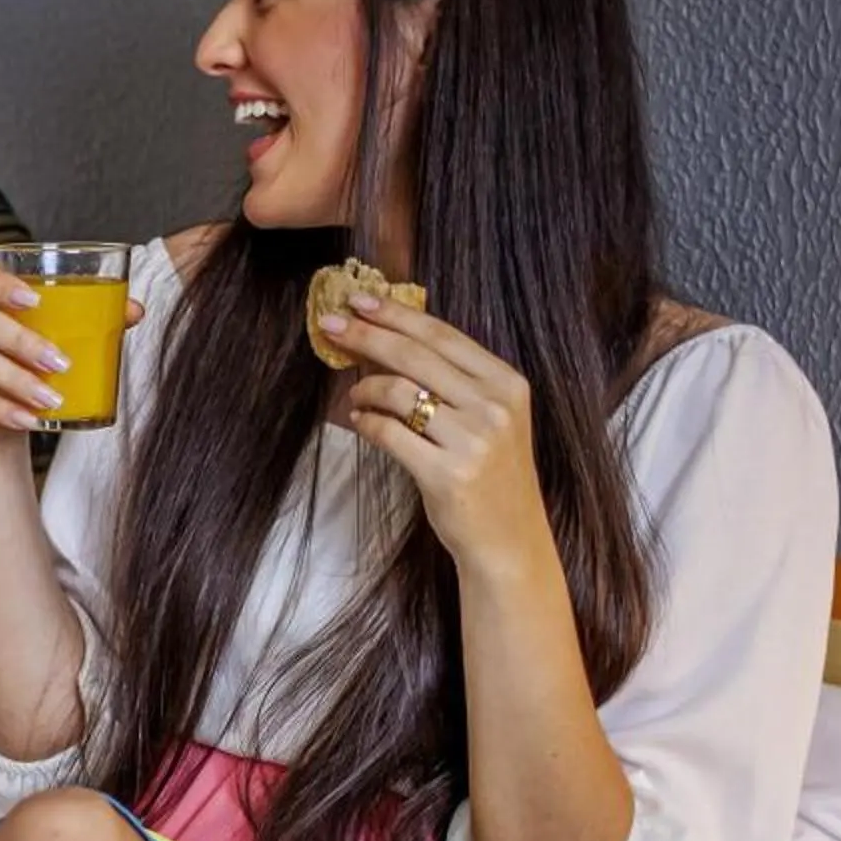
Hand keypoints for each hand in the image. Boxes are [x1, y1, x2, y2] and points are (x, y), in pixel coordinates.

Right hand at [0, 259, 144, 443]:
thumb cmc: (26, 361)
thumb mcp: (52, 336)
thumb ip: (90, 318)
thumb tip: (135, 310)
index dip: (2, 285)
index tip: (36, 301)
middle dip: (19, 341)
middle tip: (59, 362)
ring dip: (12, 379)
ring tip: (50, 398)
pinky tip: (28, 419)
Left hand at [321, 295, 550, 574]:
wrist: (509, 540)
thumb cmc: (490, 475)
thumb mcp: (487, 419)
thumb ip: (452, 381)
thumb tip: (386, 342)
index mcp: (507, 383)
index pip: (442, 335)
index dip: (397, 313)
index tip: (360, 300)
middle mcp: (494, 407)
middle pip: (416, 355)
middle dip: (367, 335)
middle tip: (332, 325)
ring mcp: (473, 441)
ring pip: (398, 392)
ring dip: (364, 388)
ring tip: (354, 396)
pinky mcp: (447, 475)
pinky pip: (389, 434)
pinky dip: (366, 422)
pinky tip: (359, 420)